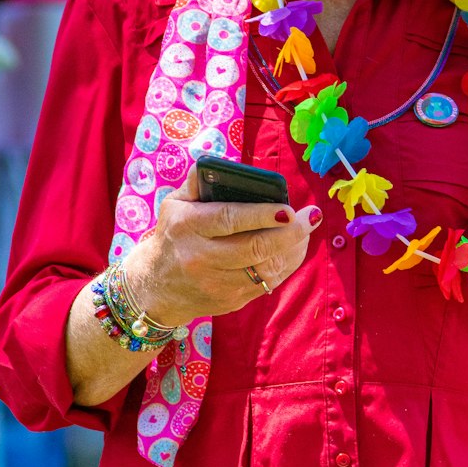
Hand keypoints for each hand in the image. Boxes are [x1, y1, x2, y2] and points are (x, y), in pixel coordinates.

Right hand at [123, 165, 320, 327]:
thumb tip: (223, 165)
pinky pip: (268, 283)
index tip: (288, 209)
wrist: (157, 286)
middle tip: (310, 217)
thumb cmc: (173, 234)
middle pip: (254, 248)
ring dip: (294, 249)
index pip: (229, 220)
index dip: (262, 215)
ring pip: (266, 269)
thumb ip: (198, 182)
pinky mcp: (231, 301)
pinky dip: (286, 264)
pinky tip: (295, 248)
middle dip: (290, 233)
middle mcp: (201, 258)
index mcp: (188, 227)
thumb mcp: (175, 204)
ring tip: (307, 229)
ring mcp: (217, 284)